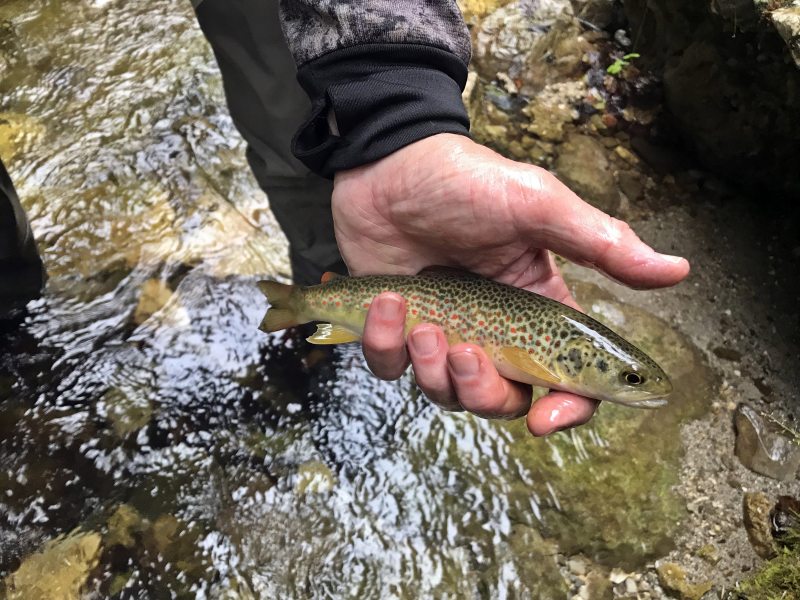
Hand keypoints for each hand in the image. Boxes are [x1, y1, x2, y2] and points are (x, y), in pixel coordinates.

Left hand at [332, 134, 688, 435]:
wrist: (387, 163)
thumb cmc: (465, 179)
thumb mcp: (537, 206)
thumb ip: (600, 244)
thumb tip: (676, 270)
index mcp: (537, 308)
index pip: (565, 378)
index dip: (565, 409)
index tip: (545, 418)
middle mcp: (493, 330)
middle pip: (501, 400)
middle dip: (482, 390)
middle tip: (465, 351)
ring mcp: (443, 332)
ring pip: (444, 393)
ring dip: (431, 369)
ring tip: (422, 322)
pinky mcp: (396, 329)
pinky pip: (391, 367)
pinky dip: (385, 346)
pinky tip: (387, 303)